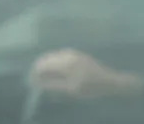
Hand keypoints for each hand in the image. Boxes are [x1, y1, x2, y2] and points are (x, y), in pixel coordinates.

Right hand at [28, 48, 143, 99]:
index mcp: (65, 62)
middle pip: (46, 58)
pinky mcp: (79, 55)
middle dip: (39, 68)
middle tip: (36, 81)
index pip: (42, 64)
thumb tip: (35, 82)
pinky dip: (54, 62)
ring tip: (44, 77)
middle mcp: (69, 54)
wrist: (111, 81)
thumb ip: (52, 84)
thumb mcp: (70, 89)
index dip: (34, 73)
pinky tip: (55, 71)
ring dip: (46, 64)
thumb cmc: (92, 87)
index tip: (31, 83)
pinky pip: (61, 55)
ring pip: (53, 56)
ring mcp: (74, 53)